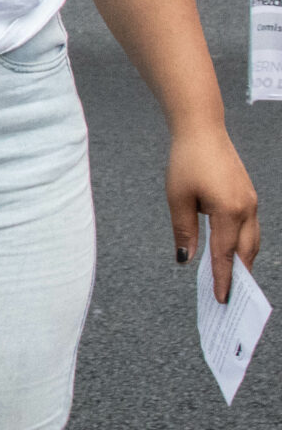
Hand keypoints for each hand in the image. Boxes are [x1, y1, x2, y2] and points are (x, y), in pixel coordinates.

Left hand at [169, 125, 260, 301]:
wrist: (202, 130)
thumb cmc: (186, 161)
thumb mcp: (178, 198)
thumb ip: (184, 231)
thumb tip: (186, 259)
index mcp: (229, 211)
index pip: (226, 254)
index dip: (223, 279)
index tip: (222, 299)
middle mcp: (246, 209)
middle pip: (246, 252)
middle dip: (239, 276)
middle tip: (229, 297)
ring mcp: (251, 202)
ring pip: (251, 241)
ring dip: (243, 260)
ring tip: (232, 280)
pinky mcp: (248, 196)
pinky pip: (249, 228)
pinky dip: (243, 244)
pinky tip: (231, 251)